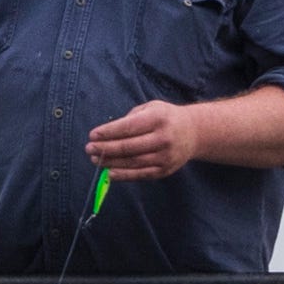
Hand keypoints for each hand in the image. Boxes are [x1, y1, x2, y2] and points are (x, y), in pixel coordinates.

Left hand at [83, 100, 204, 180]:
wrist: (194, 133)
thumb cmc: (166, 118)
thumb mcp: (151, 108)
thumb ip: (131, 118)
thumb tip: (108, 135)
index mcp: (158, 118)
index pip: (128, 127)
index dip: (108, 132)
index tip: (92, 135)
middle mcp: (163, 138)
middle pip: (129, 147)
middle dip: (106, 148)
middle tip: (89, 148)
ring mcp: (165, 156)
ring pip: (133, 162)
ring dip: (111, 162)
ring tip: (96, 159)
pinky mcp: (165, 170)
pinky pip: (141, 174)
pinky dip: (124, 175)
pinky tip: (110, 173)